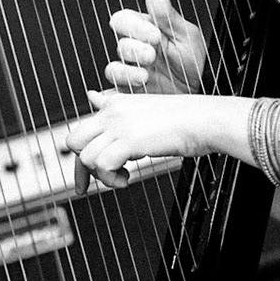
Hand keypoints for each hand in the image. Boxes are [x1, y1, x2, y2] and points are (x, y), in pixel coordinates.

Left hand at [60, 89, 218, 189]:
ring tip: (124, 178)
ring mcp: (120, 124)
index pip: (81, 131)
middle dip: (83, 167)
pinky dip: (111, 179)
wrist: (206, 120)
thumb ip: (116, 108)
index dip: (79, 158)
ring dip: (103, 177)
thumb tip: (92, 96)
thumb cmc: (183, 120)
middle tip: (104, 179)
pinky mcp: (130, 139)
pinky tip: (128, 179)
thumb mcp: (144, 110)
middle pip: (73, 141)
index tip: (82, 184)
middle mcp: (113, 111)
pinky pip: (102, 165)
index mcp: (115, 104)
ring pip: (86, 158)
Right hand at [104, 0, 205, 95]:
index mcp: (147, 31)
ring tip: (146, 73)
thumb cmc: (196, 64)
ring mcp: (132, 70)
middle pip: (119, 40)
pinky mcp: (129, 91)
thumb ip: (166, 13)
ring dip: (128, 67)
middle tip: (153, 54)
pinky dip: (121, 83)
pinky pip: (114, 85)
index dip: (135, 26)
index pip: (125, 19)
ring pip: (114, 64)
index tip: (155, 35)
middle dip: (135, 46)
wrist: (201, 94)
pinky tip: (139, 82)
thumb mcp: (186, 36)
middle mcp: (137, 49)